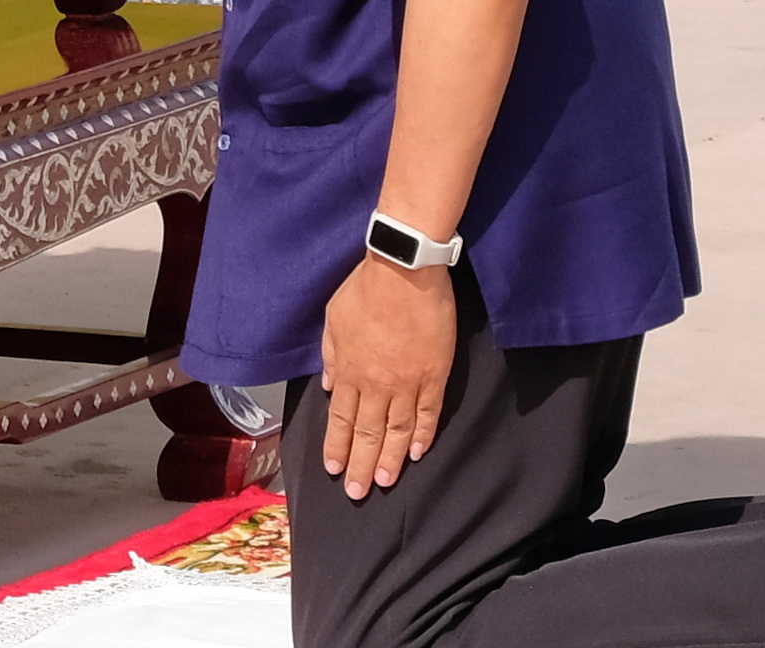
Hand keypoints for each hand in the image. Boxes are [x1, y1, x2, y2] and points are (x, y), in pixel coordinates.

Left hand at [316, 255, 455, 496]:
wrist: (404, 271)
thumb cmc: (364, 290)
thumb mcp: (333, 320)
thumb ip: (332, 356)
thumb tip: (330, 387)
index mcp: (350, 370)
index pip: (342, 418)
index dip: (338, 445)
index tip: (335, 469)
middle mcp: (377, 383)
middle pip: (368, 432)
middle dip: (362, 465)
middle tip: (358, 492)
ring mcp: (408, 382)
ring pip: (398, 431)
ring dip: (390, 459)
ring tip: (385, 483)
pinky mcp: (435, 376)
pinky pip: (428, 414)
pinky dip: (422, 435)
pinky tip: (417, 453)